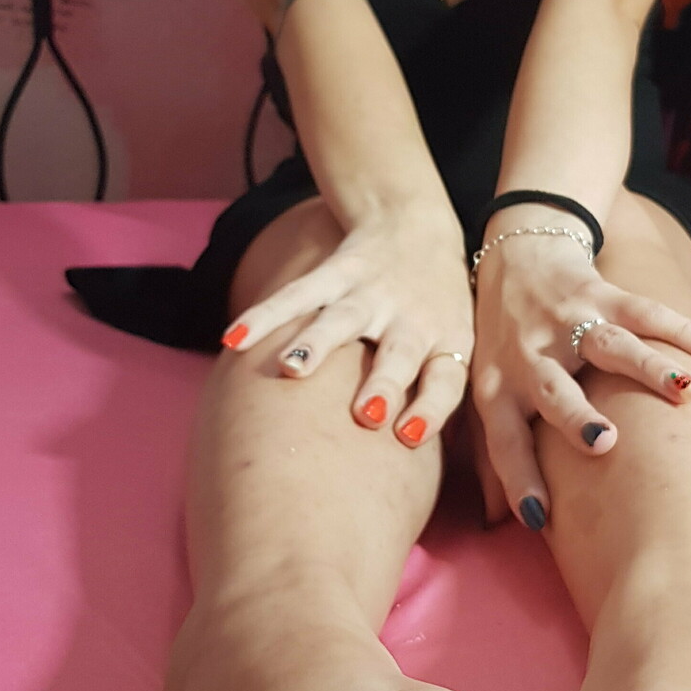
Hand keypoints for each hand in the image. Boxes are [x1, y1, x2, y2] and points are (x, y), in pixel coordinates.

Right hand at [220, 204, 472, 444]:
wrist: (415, 223)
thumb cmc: (435, 307)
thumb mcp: (456, 343)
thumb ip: (437, 396)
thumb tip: (413, 466)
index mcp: (446, 343)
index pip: (446, 381)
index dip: (431, 409)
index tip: (409, 437)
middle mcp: (411, 319)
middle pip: (399, 354)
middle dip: (383, 384)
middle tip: (366, 414)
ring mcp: (373, 294)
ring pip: (343, 319)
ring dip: (317, 344)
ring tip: (292, 370)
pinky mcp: (338, 271)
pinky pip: (298, 295)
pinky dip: (264, 316)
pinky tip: (234, 339)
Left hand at [470, 230, 690, 526]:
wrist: (517, 255)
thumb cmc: (504, 344)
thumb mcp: (487, 392)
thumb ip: (495, 453)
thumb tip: (500, 524)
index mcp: (500, 390)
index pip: (503, 440)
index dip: (517, 477)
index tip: (538, 517)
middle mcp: (531, 356)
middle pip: (553, 389)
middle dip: (576, 416)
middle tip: (604, 442)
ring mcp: (568, 322)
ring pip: (610, 346)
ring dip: (649, 368)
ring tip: (687, 394)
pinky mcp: (603, 294)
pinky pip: (648, 313)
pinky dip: (684, 333)